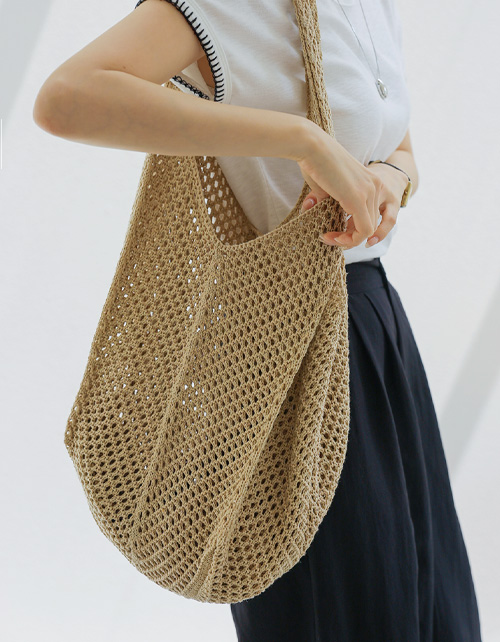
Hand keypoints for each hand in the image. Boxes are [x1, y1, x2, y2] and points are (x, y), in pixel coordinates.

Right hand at [296, 124, 406, 247]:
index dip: (353, 229)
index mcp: (370, 181)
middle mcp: (375, 186)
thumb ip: (327, 201)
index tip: (334, 232)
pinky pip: (362, 231)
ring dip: (346, 240)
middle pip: (370, 224)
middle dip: (349, 236)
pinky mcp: (359, 199)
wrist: (311, 145)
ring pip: (367, 231)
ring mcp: (369, 192)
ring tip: (327, 237)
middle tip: (328, 237)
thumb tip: (312, 212)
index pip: (371, 214)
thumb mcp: (325, 186)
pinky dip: (348, 240)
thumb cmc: (314, 161)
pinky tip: (329, 236)